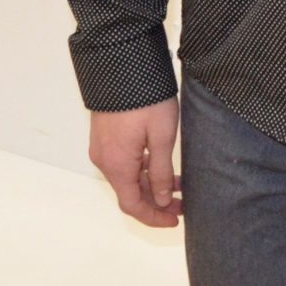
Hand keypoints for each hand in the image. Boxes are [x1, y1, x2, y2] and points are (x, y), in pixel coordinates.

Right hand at [89, 99, 182, 225]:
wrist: (121, 65)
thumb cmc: (145, 99)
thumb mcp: (162, 136)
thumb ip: (161, 172)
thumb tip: (162, 200)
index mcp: (117, 166)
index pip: (133, 206)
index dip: (154, 217)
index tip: (175, 220)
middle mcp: (105, 161)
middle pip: (129, 193)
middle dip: (156, 202)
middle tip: (183, 203)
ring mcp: (102, 148)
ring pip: (127, 178)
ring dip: (150, 185)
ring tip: (179, 184)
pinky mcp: (105, 137)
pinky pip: (123, 163)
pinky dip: (142, 170)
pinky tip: (161, 166)